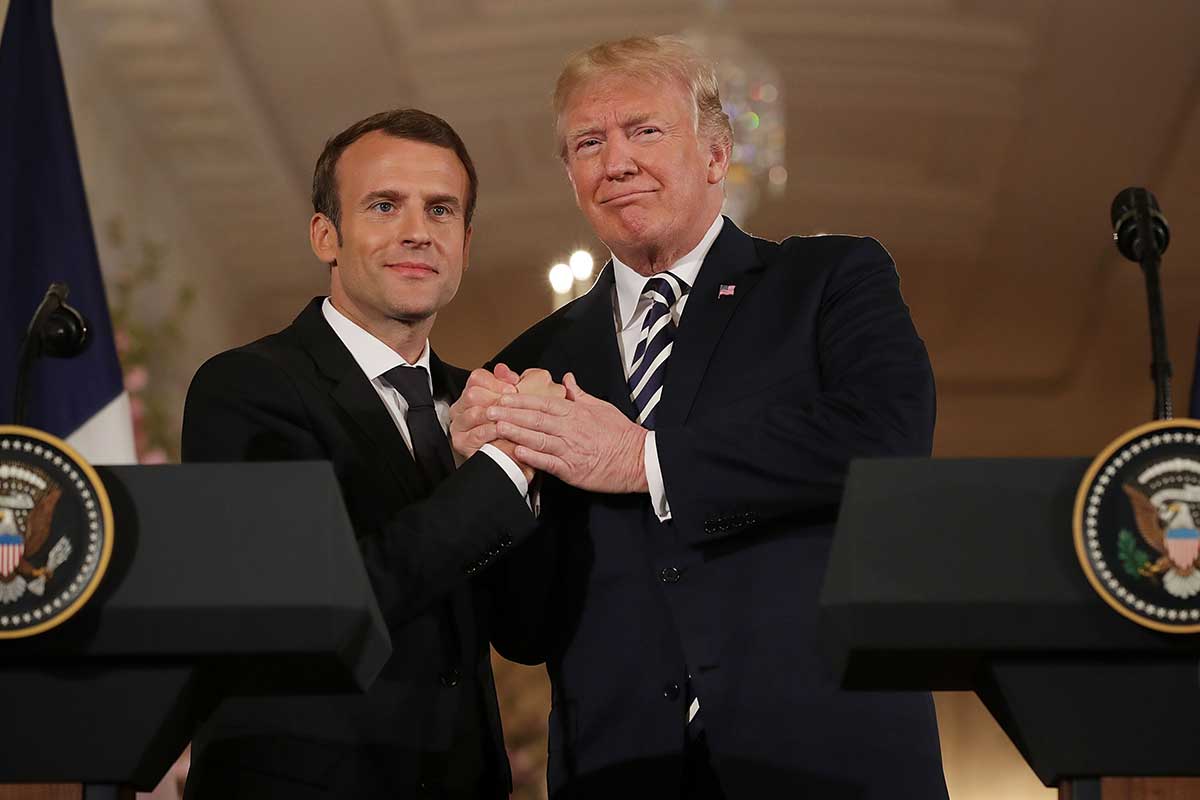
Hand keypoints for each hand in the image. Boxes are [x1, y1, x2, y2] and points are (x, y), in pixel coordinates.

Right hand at [449, 364, 518, 459]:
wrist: (515, 461)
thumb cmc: (517, 430)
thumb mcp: (518, 401)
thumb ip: (510, 382)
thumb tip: (503, 370)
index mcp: (474, 394)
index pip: (477, 378)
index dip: (497, 382)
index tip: (514, 389)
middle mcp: (462, 408)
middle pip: (473, 394)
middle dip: (497, 400)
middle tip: (514, 406)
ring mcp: (460, 426)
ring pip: (474, 413)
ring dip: (497, 416)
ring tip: (513, 420)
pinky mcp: (462, 443)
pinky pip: (477, 434)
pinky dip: (494, 433)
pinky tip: (506, 433)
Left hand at [489, 373, 647, 493]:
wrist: (639, 459)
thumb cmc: (621, 433)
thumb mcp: (601, 407)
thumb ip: (579, 394)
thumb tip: (567, 379)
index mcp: (576, 412)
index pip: (543, 402)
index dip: (520, 399)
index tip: (503, 397)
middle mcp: (571, 428)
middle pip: (535, 418)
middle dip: (510, 414)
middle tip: (488, 410)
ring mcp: (570, 449)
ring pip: (538, 438)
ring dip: (516, 432)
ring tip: (496, 428)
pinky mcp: (572, 470)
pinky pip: (548, 462)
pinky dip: (532, 456)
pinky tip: (517, 451)